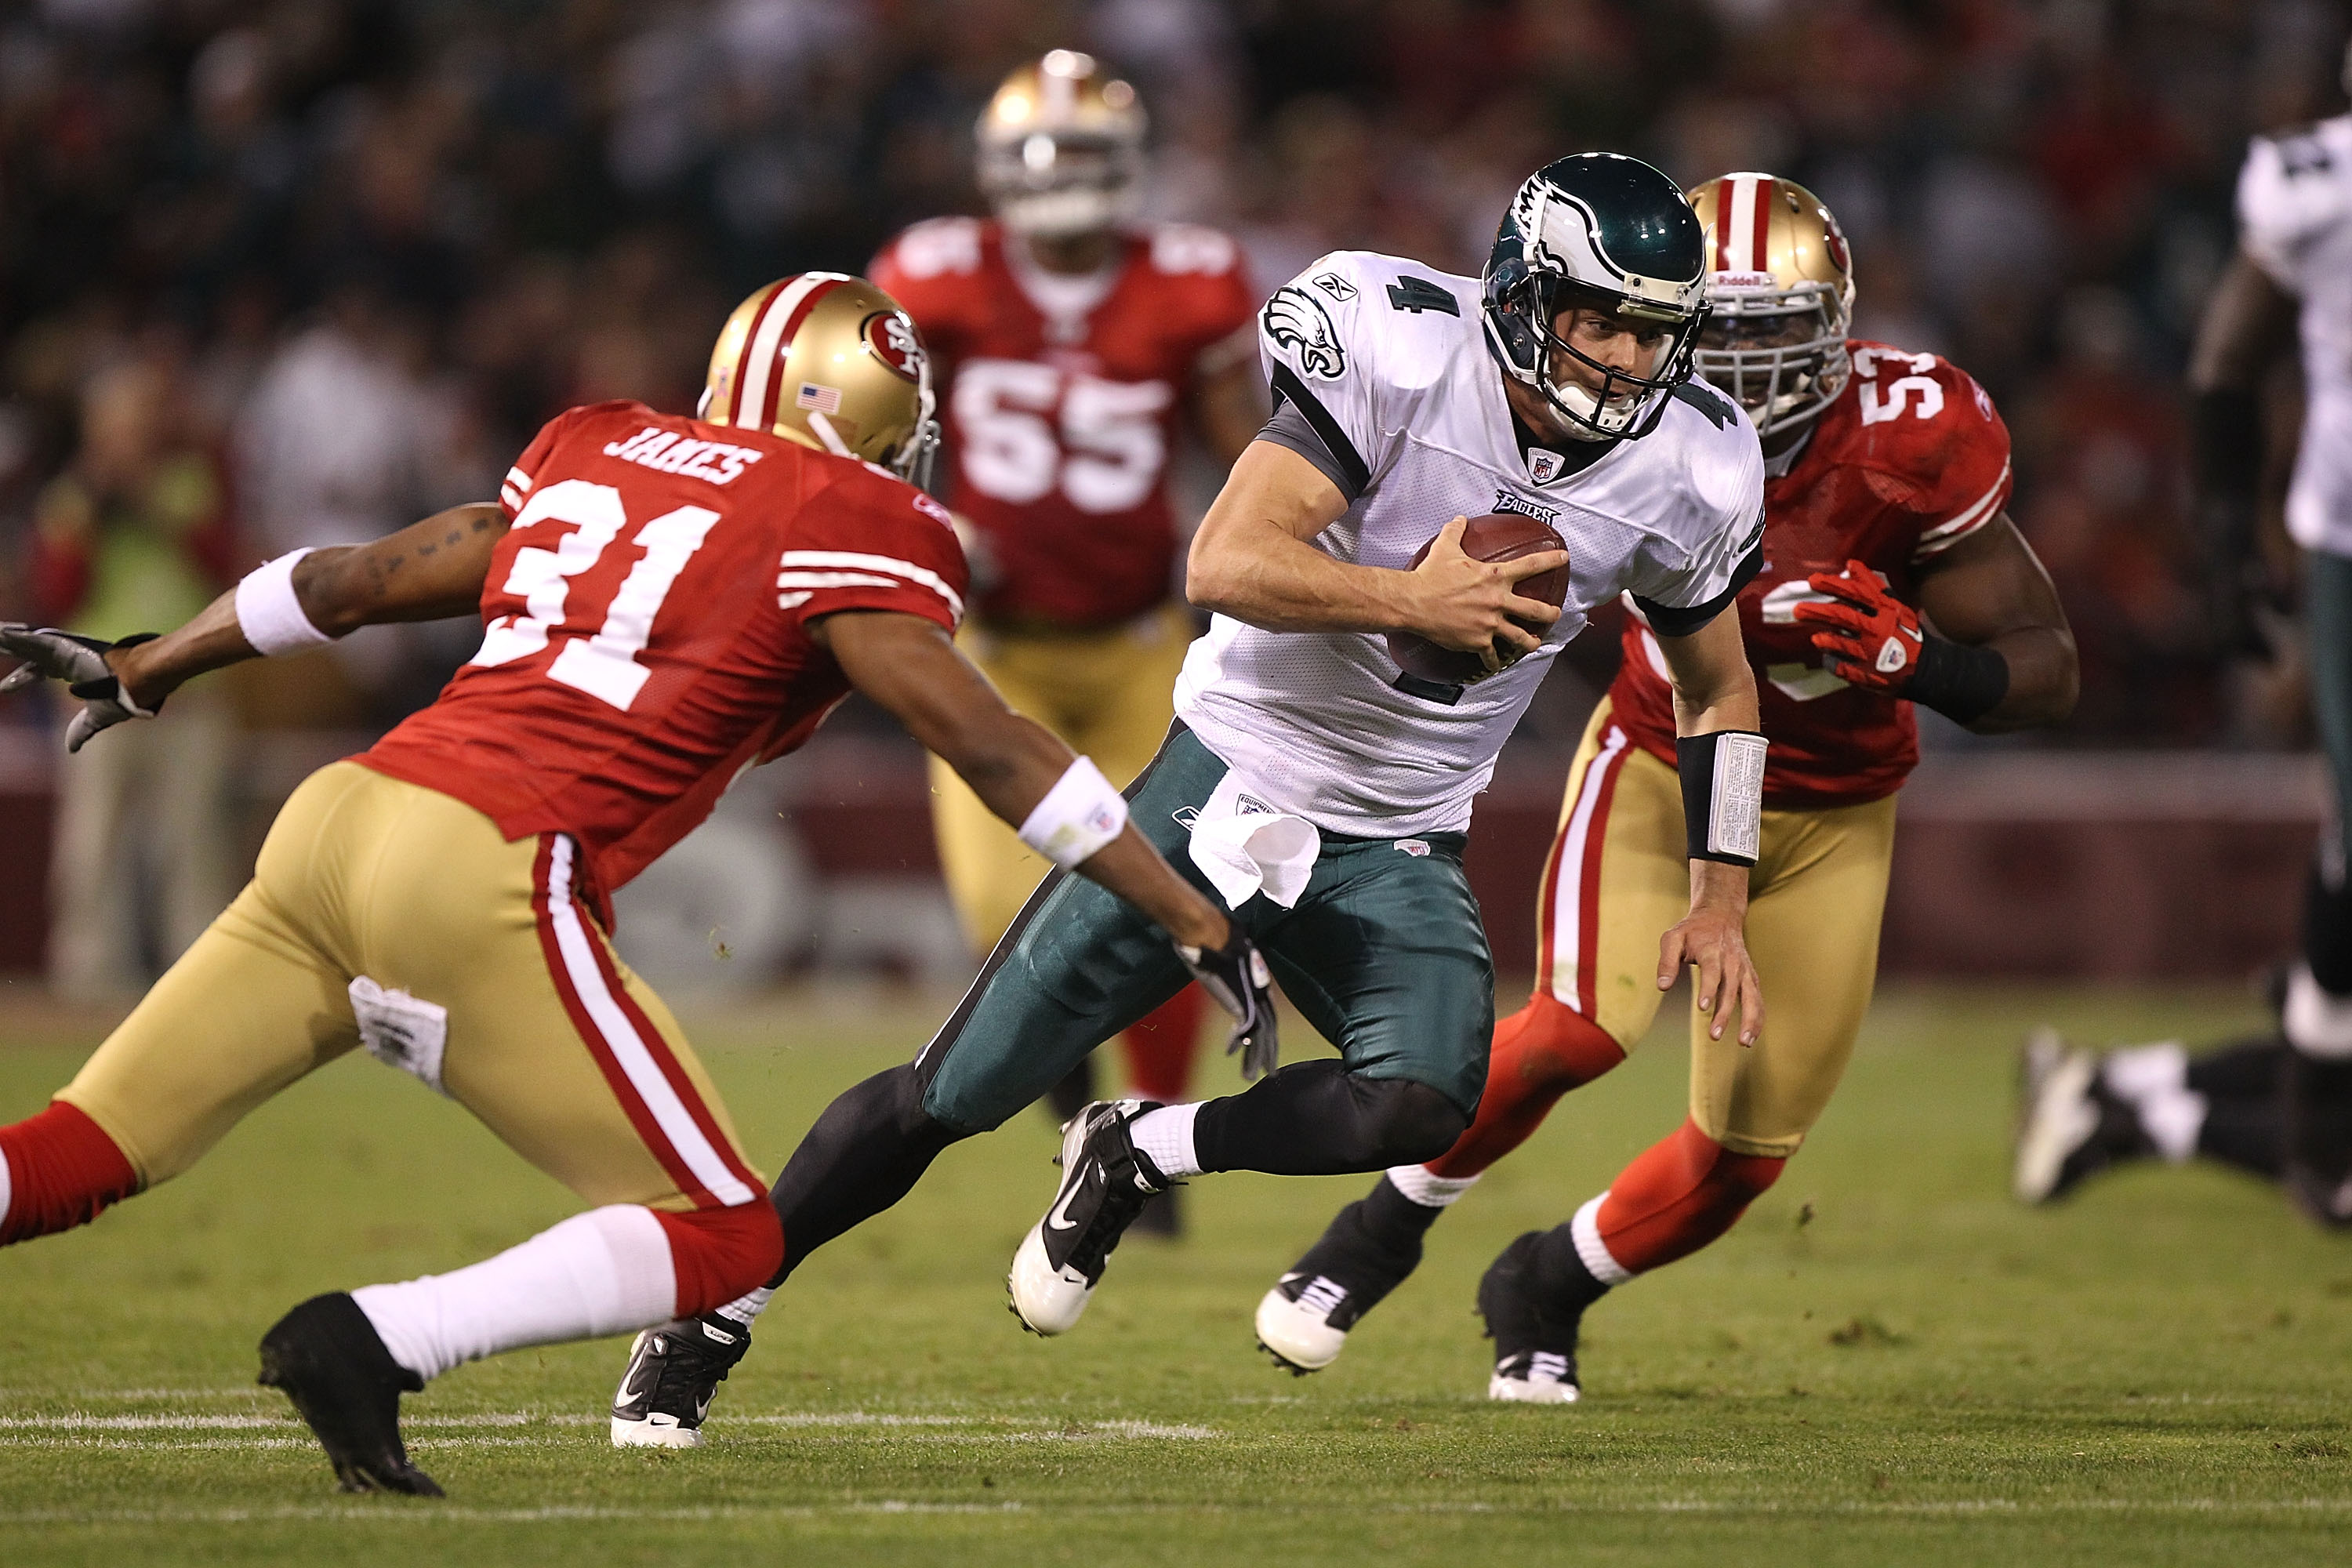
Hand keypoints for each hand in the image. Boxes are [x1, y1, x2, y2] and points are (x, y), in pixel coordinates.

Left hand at [0, 624, 161, 751]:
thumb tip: (72, 749)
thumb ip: (82, 729)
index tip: (2, 689)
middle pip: (30, 653)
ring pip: (27, 644)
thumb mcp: (98, 717)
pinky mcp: (64, 645)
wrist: (141, 681)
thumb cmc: (126, 696)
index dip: (22, 679)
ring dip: (6, 638)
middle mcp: (68, 655)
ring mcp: (65, 648)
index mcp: (75, 669)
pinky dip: (15, 636)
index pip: (40, 671)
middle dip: (9, 649)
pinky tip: (0, 632)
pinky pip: (33, 640)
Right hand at [1177, 927, 1279, 1079]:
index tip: (1260, 1045)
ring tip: (1251, 1077)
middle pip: (1269, 1028)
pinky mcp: (1241, 1002)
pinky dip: (1235, 1043)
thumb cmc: (1214, 936)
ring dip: (1256, 1057)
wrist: (1209, 933)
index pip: (1267, 1013)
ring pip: (1262, 1034)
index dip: (1266, 1032)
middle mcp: (1259, 992)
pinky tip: (1228, 1053)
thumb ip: (1224, 965)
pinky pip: (1245, 1030)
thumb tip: (1215, 959)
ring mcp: (1252, 998)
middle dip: (1268, 1052)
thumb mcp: (1222, 955)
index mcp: (1257, 982)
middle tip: (1269, 1072)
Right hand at [1403, 517, 1566, 672]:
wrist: (1414, 602)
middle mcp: (1498, 600)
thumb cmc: (1430, 575)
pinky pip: (1491, 655)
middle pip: (1536, 610)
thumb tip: (1459, 519)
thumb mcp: (1445, 547)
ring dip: (1530, 642)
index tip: (1564, 558)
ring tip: (1534, 644)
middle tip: (1555, 614)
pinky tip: (1497, 664)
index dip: (1551, 560)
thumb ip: (1456, 531)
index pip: (1531, 565)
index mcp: (1495, 576)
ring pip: (1520, 637)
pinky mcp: (1477, 641)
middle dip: (1550, 613)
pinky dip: (1495, 661)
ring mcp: (1490, 624)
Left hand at [1656, 891, 1761, 1045]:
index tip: (1702, 1007)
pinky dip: (1758, 1018)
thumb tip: (1662, 986)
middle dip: (1724, 1014)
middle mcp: (1732, 962)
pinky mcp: (1751, 978)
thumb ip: (1666, 961)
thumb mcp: (1673, 938)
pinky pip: (1757, 1000)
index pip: (1712, 972)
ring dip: (1750, 1020)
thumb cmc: (1692, 930)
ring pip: (1751, 997)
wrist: (1721, 916)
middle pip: (1731, 990)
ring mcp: (1744, 971)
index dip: (1709, 989)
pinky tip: (1750, 1038)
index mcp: (1712, 951)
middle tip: (1714, 1035)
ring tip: (1744, 1042)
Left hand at [1791, 559, 1920, 694]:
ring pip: (1840, 644)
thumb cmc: (1906, 633)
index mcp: (1885, 611)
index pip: (1856, 593)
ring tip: (1815, 638)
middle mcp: (1877, 630)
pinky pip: (1841, 667)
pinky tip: (1828, 657)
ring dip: (1825, 640)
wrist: (1925, 668)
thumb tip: (1851, 565)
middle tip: (1797, 610)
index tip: (1813, 580)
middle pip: (1842, 617)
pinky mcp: (1865, 674)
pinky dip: (1832, 661)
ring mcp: (1870, 653)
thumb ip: (1872, 586)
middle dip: (1817, 612)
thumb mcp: (1895, 606)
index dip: (1834, 585)